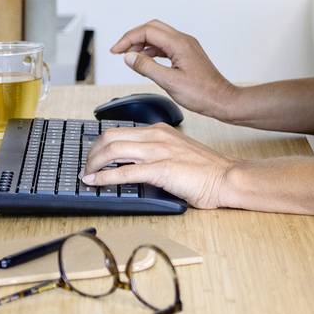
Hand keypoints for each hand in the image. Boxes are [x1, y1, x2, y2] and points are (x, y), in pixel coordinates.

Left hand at [80, 123, 235, 209]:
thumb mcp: (178, 152)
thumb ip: (157, 153)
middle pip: (111, 136)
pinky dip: (104, 178)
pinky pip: (124, 172)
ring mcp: (158, 152)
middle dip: (92, 152)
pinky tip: (96, 183)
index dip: (101, 144)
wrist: (227, 177)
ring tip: (87, 175)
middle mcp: (157, 136)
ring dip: (93, 164)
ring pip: (113, 150)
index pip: (121, 131)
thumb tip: (133, 165)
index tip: (93, 157)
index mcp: (161, 131)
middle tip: (86, 167)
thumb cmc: (207, 170)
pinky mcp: (160, 169)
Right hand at [109, 20, 236, 118]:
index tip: (115, 51)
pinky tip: (145, 60)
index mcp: (179, 44)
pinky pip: (165, 46)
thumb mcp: (169, 82)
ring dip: (142, 43)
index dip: (128, 39)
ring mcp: (186, 47)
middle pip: (152, 28)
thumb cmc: (202, 93)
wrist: (221, 100)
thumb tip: (129, 57)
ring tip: (129, 57)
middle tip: (119, 51)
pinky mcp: (187, 54)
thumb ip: (147, 67)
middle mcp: (184, 41)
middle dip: (133, 37)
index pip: (147, 31)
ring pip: (159, 36)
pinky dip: (152, 50)